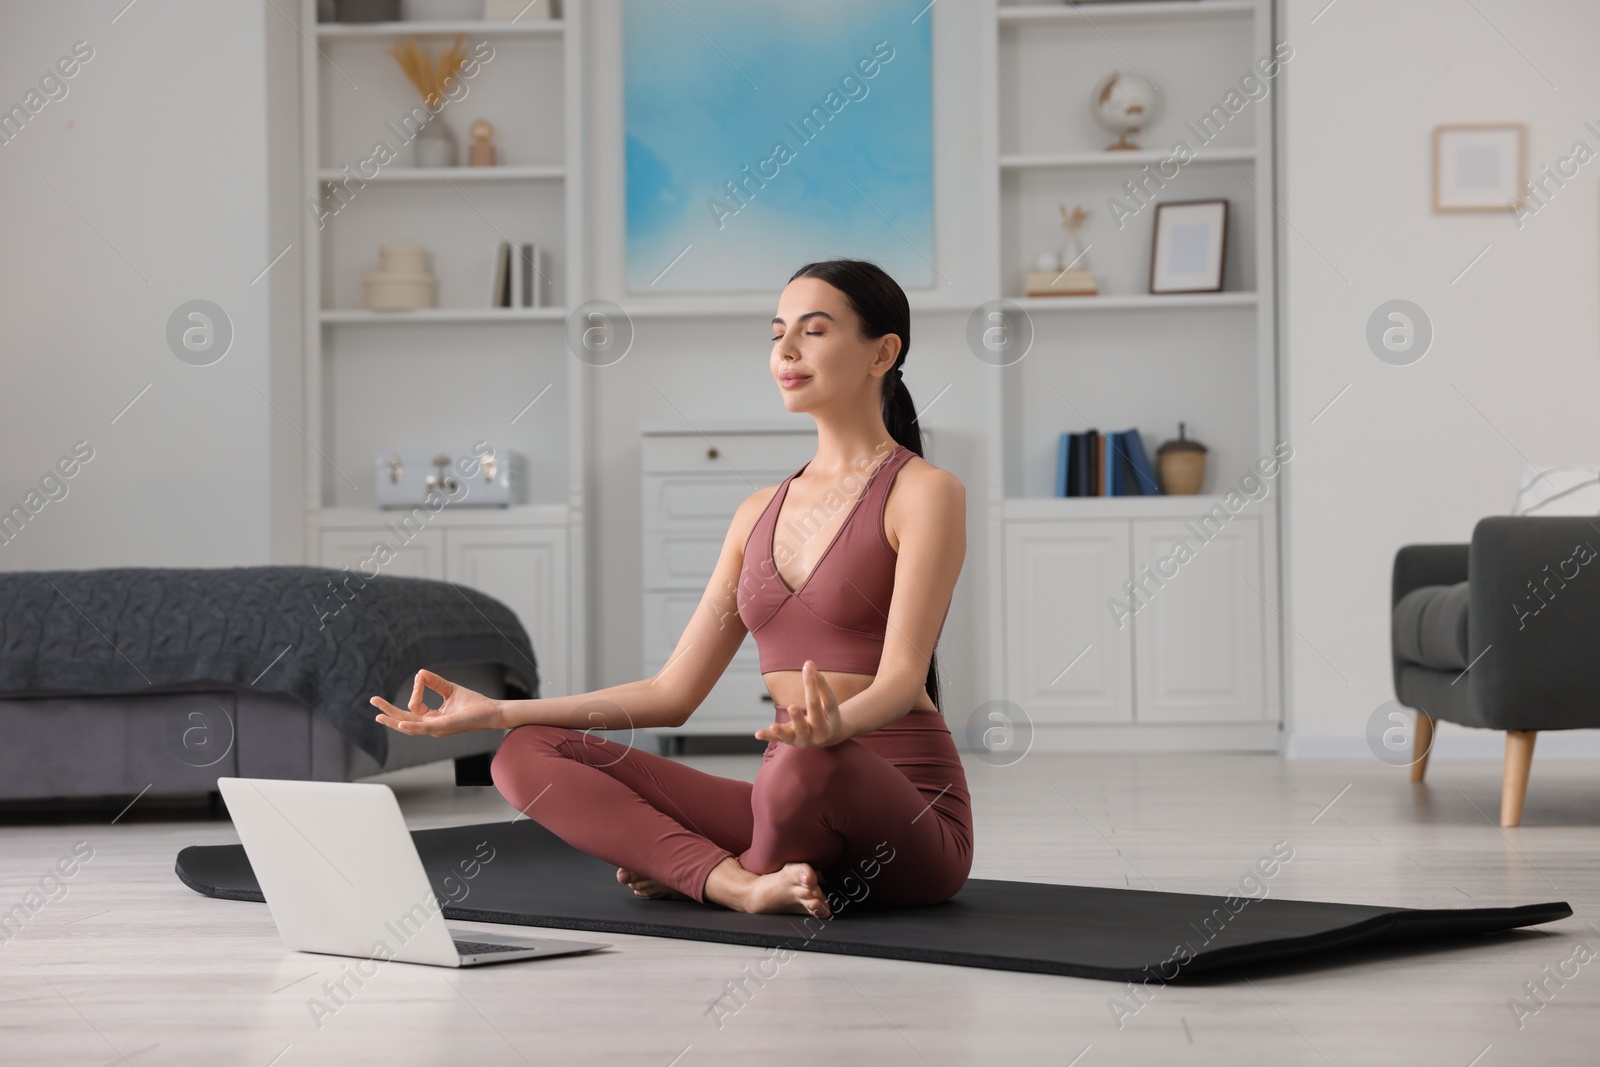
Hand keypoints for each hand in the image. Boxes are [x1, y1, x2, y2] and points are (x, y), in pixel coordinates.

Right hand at [370, 669, 504, 737]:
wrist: (492, 711)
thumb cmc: (473, 704)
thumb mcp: (450, 690)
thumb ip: (435, 683)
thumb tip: (420, 673)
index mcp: (432, 719)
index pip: (414, 706)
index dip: (415, 690)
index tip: (420, 677)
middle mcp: (432, 726)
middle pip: (404, 720)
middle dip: (388, 712)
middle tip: (373, 701)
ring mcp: (437, 729)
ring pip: (410, 726)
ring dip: (393, 720)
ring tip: (379, 715)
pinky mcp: (445, 727)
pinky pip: (425, 728)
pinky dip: (412, 726)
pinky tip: (401, 723)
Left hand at [754, 661, 846, 747]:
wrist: (829, 736)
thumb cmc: (829, 714)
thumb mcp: (829, 702)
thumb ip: (820, 684)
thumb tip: (808, 664)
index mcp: (826, 726)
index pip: (816, 703)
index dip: (811, 684)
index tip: (807, 666)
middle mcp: (813, 737)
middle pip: (804, 726)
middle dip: (797, 718)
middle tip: (792, 707)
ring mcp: (800, 741)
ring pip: (790, 737)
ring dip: (781, 731)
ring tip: (773, 726)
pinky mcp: (789, 741)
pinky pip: (777, 740)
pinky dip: (767, 736)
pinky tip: (758, 733)